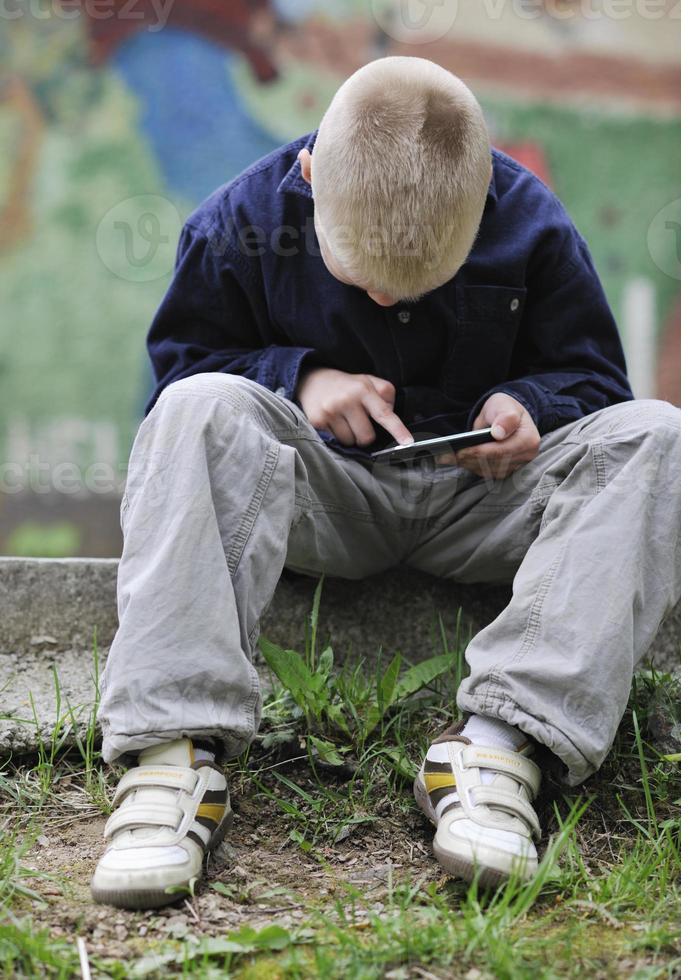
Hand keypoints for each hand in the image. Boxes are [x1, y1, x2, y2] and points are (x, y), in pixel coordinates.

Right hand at [295, 367, 412, 447]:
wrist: (312, 380)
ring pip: (350, 442)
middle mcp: (347, 400)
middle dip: (365, 434)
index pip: (384, 413)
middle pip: (366, 437)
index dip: (397, 429)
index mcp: (363, 389)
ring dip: (350, 436)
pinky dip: (336, 435)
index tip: (407, 442)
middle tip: (358, 421)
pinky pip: (335, 441)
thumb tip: (391, 414)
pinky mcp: (317, 421)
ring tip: (343, 420)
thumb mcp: (368, 381)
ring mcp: (330, 411)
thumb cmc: (347, 385)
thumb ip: (385, 394)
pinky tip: (333, 422)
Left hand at [436, 392, 539, 477]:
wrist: (506, 416)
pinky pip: (486, 472)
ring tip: (447, 457)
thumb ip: (505, 417)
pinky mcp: (506, 470)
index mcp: (529, 440)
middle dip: (469, 459)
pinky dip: (471, 466)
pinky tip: (456, 460)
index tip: (460, 451)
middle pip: (493, 463)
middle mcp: (526, 456)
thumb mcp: (503, 405)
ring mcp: (517, 466)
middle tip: (446, 455)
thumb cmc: (504, 408)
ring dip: (467, 464)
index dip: (479, 452)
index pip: (501, 451)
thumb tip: (498, 433)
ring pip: (488, 470)